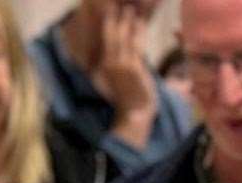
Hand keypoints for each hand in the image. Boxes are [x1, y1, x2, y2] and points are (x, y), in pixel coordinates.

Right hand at [94, 3, 156, 145]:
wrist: (134, 112)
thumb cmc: (124, 97)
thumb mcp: (109, 80)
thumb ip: (110, 63)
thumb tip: (109, 48)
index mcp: (101, 66)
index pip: (102, 40)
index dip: (105, 24)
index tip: (107, 11)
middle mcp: (108, 63)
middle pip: (110, 34)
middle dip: (114, 17)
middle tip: (117, 4)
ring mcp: (120, 64)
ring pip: (123, 36)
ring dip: (127, 20)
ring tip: (130, 8)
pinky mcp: (133, 66)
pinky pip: (136, 43)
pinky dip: (138, 31)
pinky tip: (140, 22)